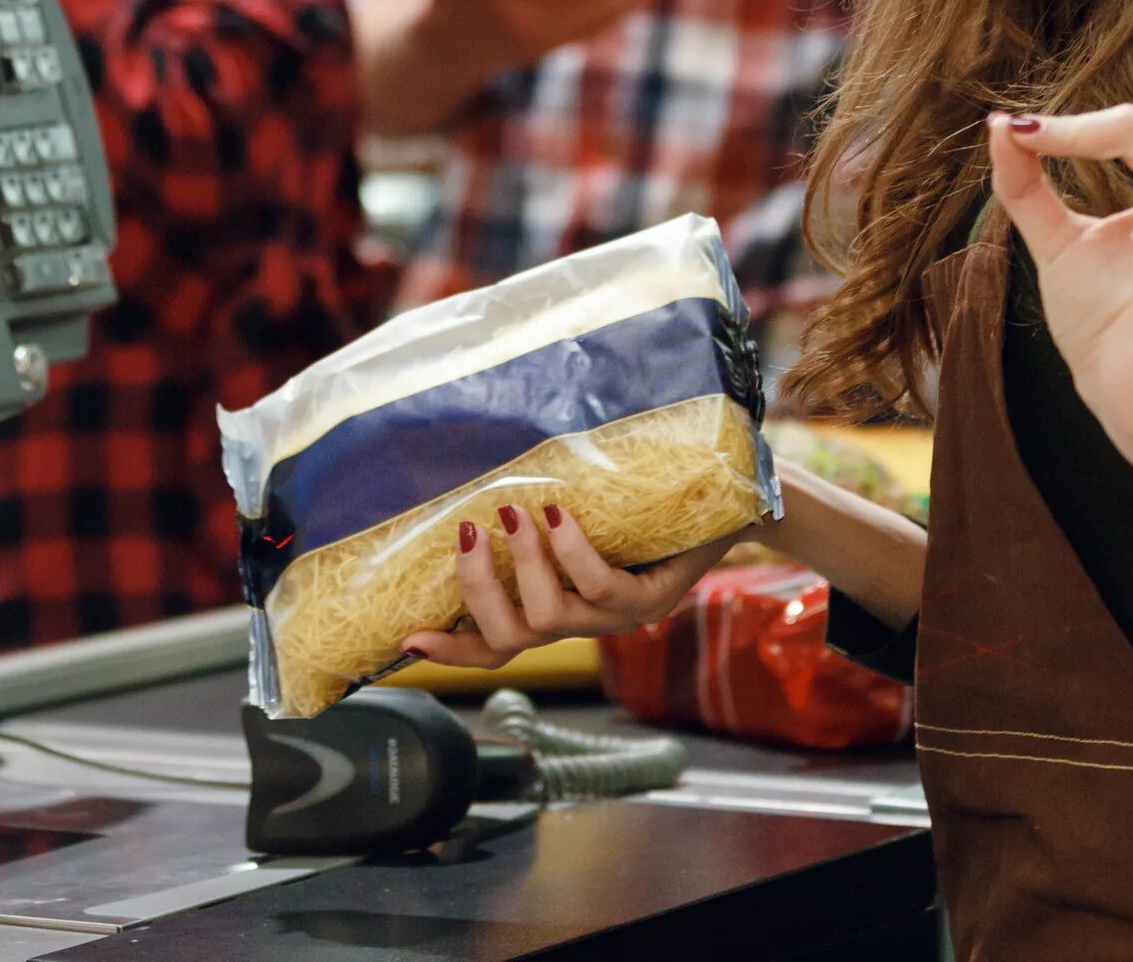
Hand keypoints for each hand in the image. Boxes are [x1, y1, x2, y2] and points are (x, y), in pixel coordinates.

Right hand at [401, 501, 740, 668]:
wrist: (725, 508)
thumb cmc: (641, 506)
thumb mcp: (580, 513)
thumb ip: (534, 515)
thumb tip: (476, 483)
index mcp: (558, 612)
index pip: (495, 648)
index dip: (451, 649)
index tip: (407, 637)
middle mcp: (583, 624)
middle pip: (509, 639)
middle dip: (476, 590)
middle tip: (467, 535)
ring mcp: (617, 619)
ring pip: (547, 616)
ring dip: (521, 563)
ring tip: (513, 514)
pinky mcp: (651, 601)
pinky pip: (597, 585)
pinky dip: (569, 549)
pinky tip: (556, 514)